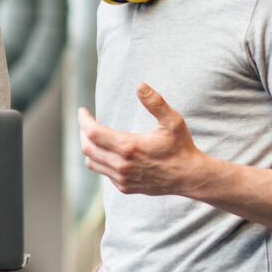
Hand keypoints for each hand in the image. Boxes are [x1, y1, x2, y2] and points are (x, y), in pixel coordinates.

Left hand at [79, 85, 208, 196]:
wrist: (189, 177)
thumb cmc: (181, 147)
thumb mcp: (173, 121)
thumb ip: (155, 102)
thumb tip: (140, 85)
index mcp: (129, 147)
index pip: (92, 132)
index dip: (83, 120)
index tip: (82, 111)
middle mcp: (122, 165)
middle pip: (87, 147)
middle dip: (83, 132)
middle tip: (86, 122)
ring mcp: (122, 178)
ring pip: (92, 162)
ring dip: (89, 147)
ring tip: (93, 136)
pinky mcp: (124, 187)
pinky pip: (103, 172)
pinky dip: (100, 160)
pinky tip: (108, 151)